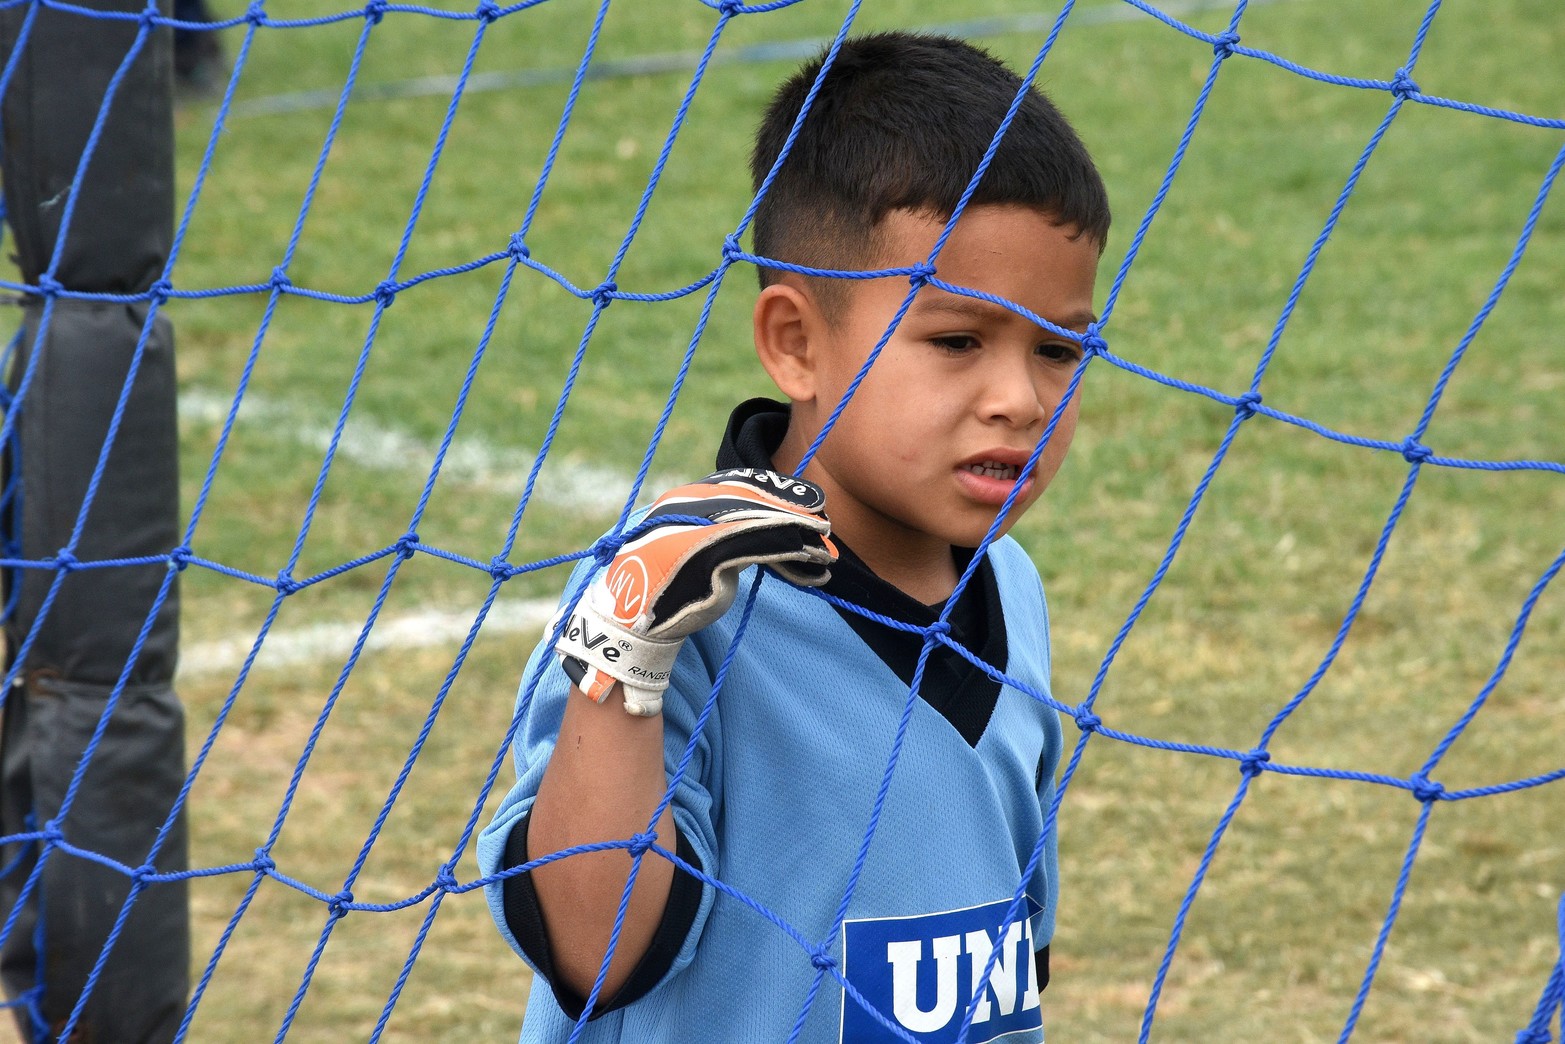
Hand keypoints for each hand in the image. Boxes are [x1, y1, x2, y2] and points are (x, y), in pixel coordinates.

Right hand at [555, 469, 835, 714]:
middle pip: (757, 501)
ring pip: (764, 522)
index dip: (780, 497)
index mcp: (687, 498)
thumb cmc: (666, 588)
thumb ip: (727, 534)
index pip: (743, 487)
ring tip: (827, 556)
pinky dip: (793, 554)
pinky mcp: (709, 550)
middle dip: (797, 515)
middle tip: (826, 529)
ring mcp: (699, 523)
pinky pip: (761, 546)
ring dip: (802, 538)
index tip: (811, 507)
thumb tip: (770, 532)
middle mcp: (692, 503)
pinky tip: (813, 567)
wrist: (629, 618)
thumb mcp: (698, 552)